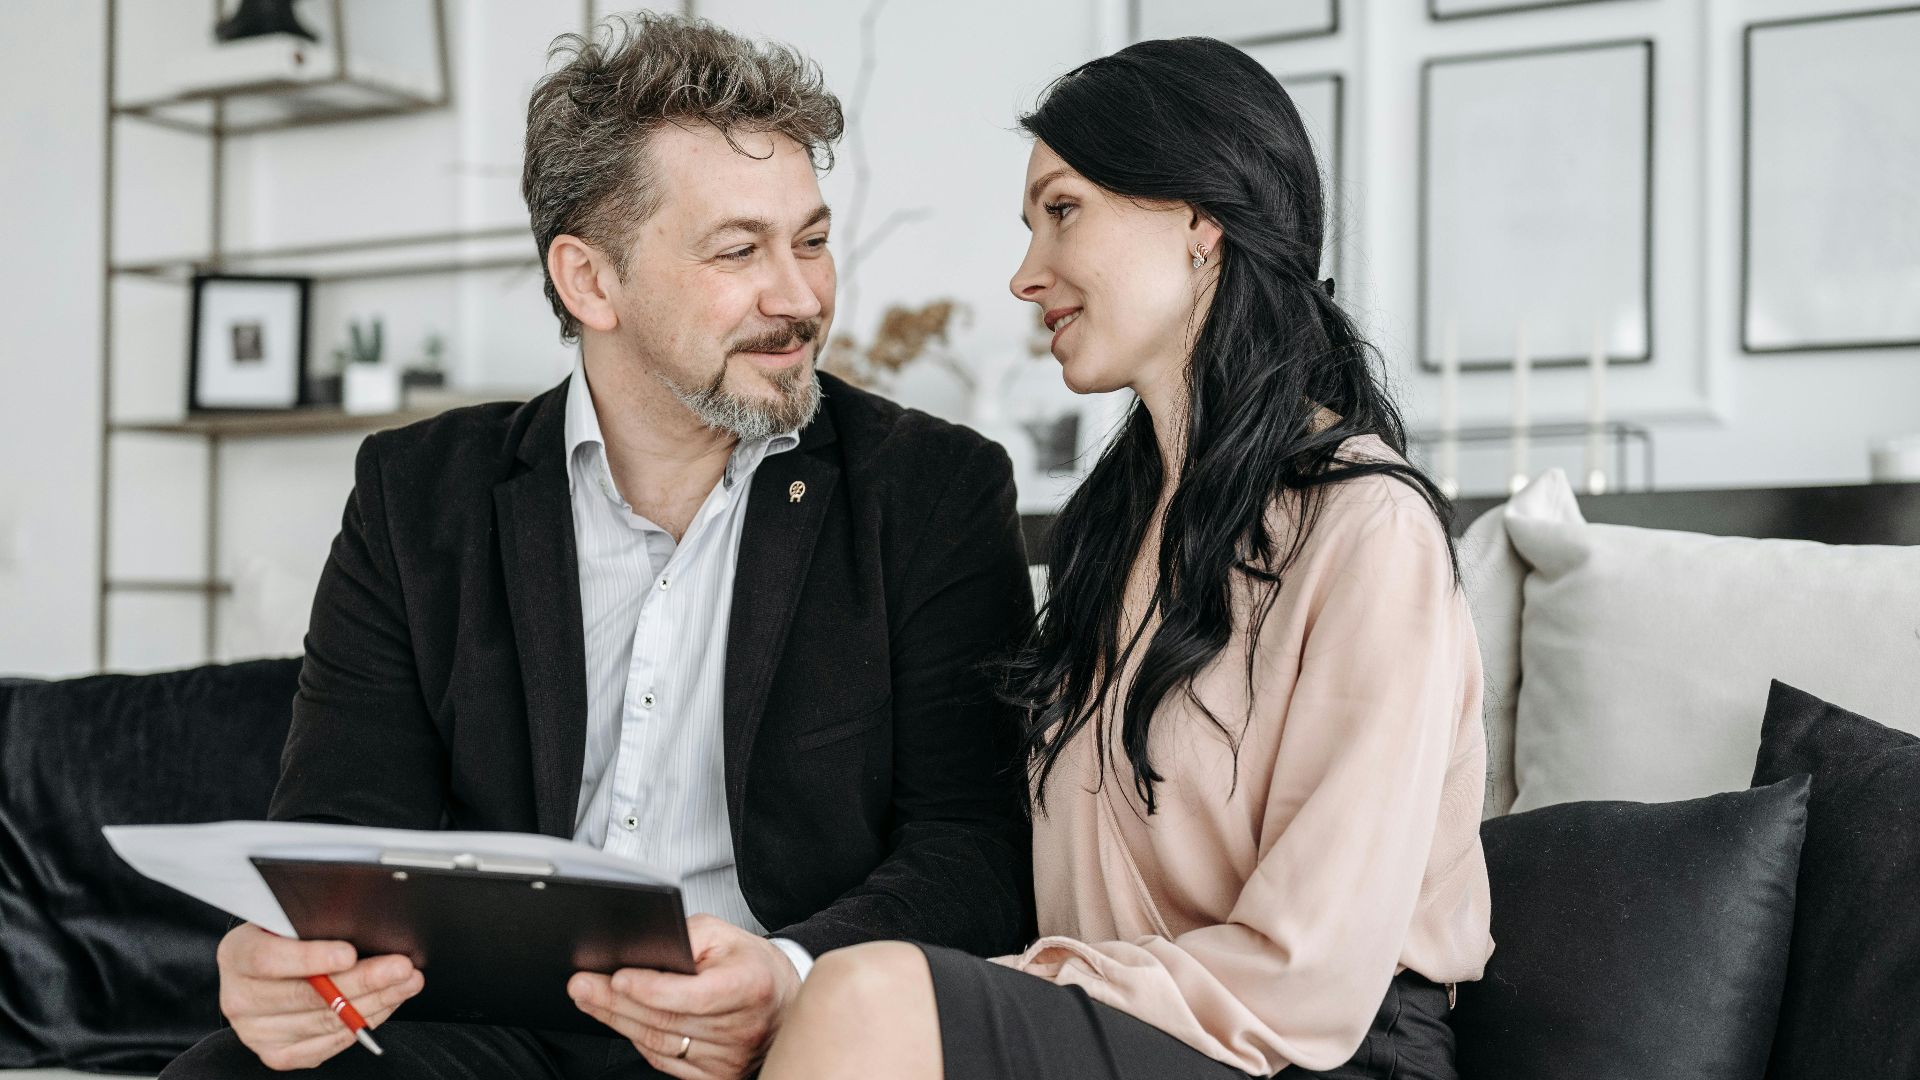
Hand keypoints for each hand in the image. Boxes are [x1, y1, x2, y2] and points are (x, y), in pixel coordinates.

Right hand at [216, 922, 422, 1070]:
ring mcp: (256, 1031)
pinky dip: (362, 1024)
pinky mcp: (277, 1054)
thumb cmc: (285, 939)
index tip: (349, 953)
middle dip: (363, 981)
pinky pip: (326, 1044)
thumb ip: (314, 924)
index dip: (311, 958)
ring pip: (324, 1021)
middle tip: (400, 968)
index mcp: (238, 954)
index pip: (270, 959)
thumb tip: (364, 927)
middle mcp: (240, 997)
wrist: (261, 975)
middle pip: (306, 996)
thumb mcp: (288, 920)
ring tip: (405, 983)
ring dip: (374, 1002)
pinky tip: (386, 1004)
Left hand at [568, 914, 801, 1079]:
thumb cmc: (751, 965)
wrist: (782, 1001)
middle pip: (667, 1020)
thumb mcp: (725, 934)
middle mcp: (742, 1028)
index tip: (617, 978)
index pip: (695, 995)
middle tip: (582, 985)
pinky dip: (637, 1040)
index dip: (652, 989)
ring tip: (588, 998)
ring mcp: (729, 1058)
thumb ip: (687, 936)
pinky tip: (619, 1020)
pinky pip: (664, 1061)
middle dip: (616, 1002)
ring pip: (659, 1043)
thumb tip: (644, 948)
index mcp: (749, 987)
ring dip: (618, 1020)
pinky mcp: (717, 1076)